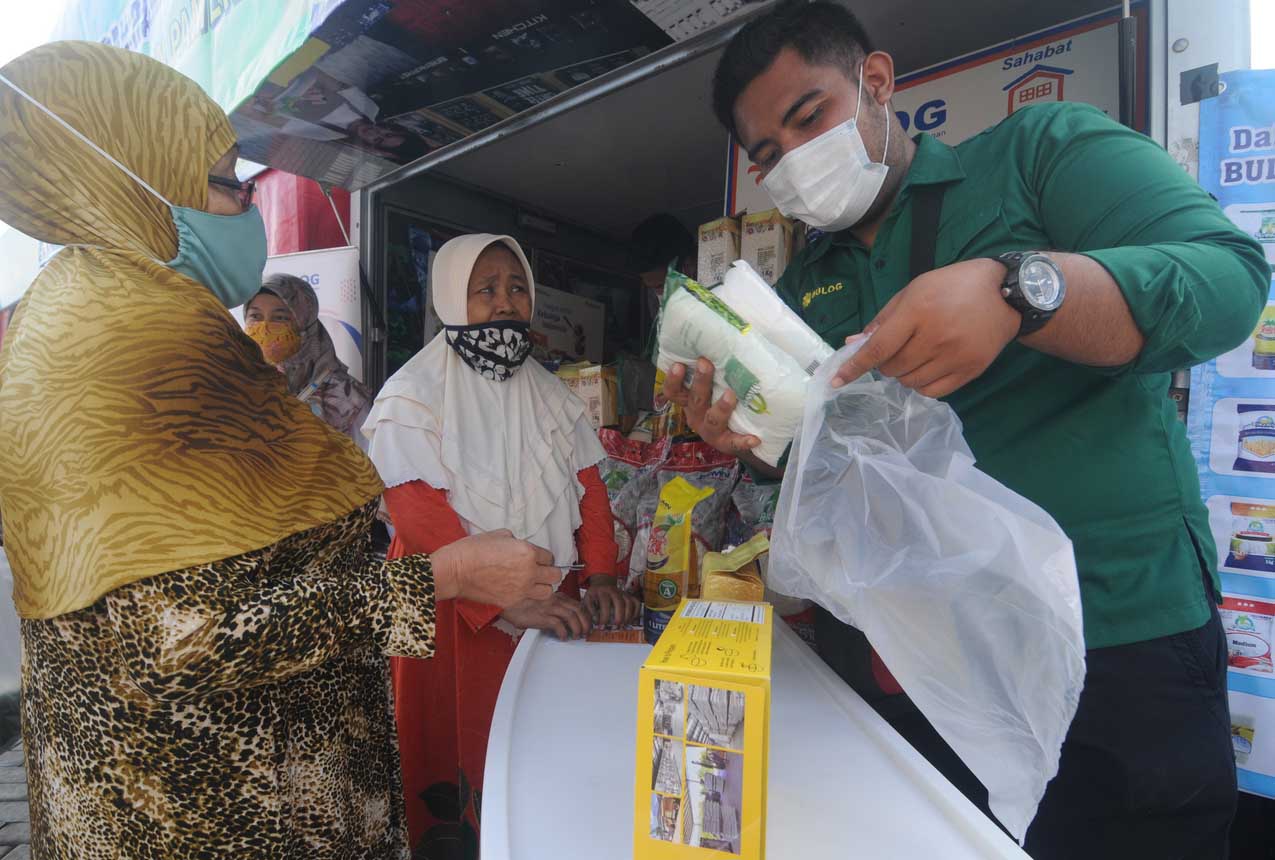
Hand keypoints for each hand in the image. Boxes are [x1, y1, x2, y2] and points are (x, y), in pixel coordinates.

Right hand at [431, 530, 559, 606]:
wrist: (455, 570)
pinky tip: (516, 589)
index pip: (549, 556)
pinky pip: (529, 599)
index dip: (542, 557)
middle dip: (548, 572)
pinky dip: (526, 595)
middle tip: (539, 571)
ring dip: (542, 587)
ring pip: (547, 592)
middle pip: (555, 575)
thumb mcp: (498, 535)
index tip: (537, 558)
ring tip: (532, 583)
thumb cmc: (472, 550)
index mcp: (527, 552)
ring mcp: (521, 589)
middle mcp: (529, 572)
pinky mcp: (511, 601)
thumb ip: (516, 541)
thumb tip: (520, 546)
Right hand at [501, 593, 593, 640]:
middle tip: (586, 632)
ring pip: (571, 616)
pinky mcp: (542, 616)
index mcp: (557, 596)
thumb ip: (556, 608)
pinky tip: (563, 637)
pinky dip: (563, 632)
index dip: (586, 615)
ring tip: (576, 635)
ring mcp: (549, 607)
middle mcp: (555, 600)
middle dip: (586, 622)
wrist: (510, 605)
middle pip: (578, 610)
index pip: (578, 604)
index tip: (588, 624)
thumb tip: (567, 621)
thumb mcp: (544, 602)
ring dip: (577, 628)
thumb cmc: (525, 605)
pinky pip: (558, 625)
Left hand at [581, 576, 641, 627]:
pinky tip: (631, 620)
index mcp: (601, 591)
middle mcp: (613, 590)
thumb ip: (588, 613)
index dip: (604, 616)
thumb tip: (590, 627)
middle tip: (615, 627)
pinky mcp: (629, 595)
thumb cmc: (594, 596)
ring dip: (627, 615)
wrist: (602, 584)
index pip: (605, 603)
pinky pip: (636, 602)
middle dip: (618, 616)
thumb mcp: (587, 601)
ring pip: (629, 602)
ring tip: (623, 625)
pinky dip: (636, 612)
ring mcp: (622, 592)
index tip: (602, 626)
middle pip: (619, 602)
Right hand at [660, 359, 760, 457]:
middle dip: (700, 381)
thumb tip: (729, 328)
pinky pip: (733, 442)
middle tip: (706, 362)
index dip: (673, 379)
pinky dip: (743, 440)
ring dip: (720, 407)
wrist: (739, 430)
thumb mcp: (717, 381)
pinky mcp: (726, 443)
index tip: (679, 364)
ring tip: (731, 394)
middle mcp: (696, 415)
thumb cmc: (727, 396)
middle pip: (694, 399)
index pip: (673, 391)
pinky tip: (755, 438)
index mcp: (690, 400)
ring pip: (711, 419)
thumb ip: (717, 363)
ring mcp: (710, 431)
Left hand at [830, 258, 1018, 397]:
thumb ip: (882, 320)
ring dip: (903, 374)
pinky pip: (932, 392)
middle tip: (897, 349)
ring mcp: (955, 356)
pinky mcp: (970, 370)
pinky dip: (922, 384)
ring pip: (910, 382)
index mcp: (918, 311)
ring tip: (916, 355)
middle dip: (885, 363)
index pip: (879, 348)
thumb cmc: (952, 287)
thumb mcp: (914, 290)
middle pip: (892, 368)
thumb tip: (852, 345)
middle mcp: (936, 336)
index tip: (836, 381)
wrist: (1005, 294)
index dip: (855, 367)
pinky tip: (927, 367)